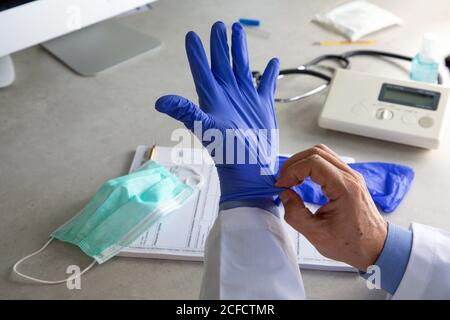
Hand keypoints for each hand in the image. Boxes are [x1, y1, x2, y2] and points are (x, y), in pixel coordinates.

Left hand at [155, 22, 280, 202]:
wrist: (251, 169)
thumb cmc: (228, 151)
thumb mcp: (205, 128)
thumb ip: (185, 111)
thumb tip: (159, 101)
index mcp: (213, 97)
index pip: (202, 69)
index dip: (196, 53)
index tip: (191, 35)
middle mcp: (228, 94)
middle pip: (222, 62)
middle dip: (219, 43)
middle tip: (218, 25)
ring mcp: (245, 98)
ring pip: (242, 66)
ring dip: (240, 49)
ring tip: (237, 31)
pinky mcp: (262, 105)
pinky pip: (266, 84)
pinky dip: (270, 73)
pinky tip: (273, 63)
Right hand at [276, 144, 387, 270]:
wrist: (375, 247)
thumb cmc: (352, 243)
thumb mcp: (317, 234)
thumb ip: (295, 214)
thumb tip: (285, 194)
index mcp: (345, 188)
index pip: (313, 163)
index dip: (292, 171)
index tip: (281, 184)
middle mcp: (350, 177)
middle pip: (317, 152)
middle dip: (294, 164)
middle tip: (283, 180)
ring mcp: (351, 175)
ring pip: (322, 153)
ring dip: (302, 163)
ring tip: (291, 180)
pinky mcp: (349, 179)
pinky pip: (327, 162)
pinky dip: (310, 166)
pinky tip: (303, 181)